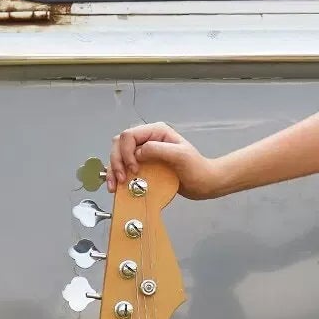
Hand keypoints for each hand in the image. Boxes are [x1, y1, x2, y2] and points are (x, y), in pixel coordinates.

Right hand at [106, 122, 223, 198]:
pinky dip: (118, 176)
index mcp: (156, 132)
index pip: (129, 136)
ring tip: (114, 186)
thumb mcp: (180, 156)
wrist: (204, 184)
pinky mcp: (143, 166)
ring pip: (118, 155)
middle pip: (119, 144)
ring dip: (113, 169)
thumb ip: (158, 150)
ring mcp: (144, 153)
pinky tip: (116, 186)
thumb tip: (137, 154)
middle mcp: (148, 139)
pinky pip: (124, 167)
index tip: (133, 169)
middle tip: (121, 179)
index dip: (126, 152)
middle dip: (116, 161)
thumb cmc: (197, 169)